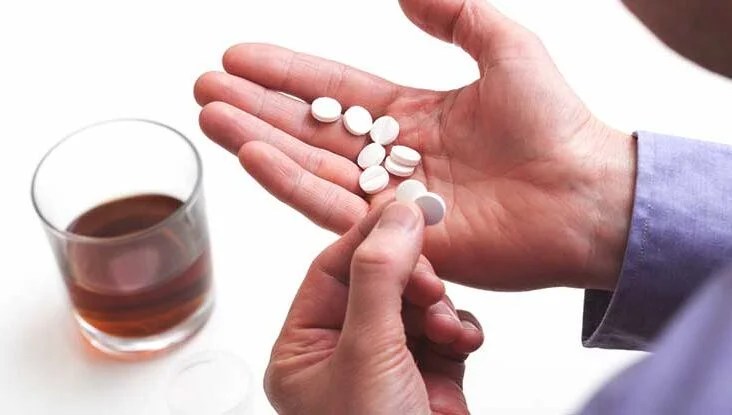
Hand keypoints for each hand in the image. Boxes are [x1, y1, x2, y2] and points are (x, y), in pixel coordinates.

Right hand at [194, 0, 635, 290]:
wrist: (585, 194)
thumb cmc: (556, 123)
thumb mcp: (506, 46)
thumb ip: (456, 14)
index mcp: (412, 115)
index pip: (335, 89)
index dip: (288, 71)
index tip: (240, 55)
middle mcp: (393, 157)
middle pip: (310, 128)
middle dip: (256, 106)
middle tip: (206, 88)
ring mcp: (390, 199)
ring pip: (311, 166)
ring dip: (258, 140)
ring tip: (211, 115)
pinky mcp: (393, 235)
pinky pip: (334, 206)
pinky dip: (291, 182)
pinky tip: (253, 156)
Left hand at [265, 202, 483, 413]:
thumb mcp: (367, 356)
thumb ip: (378, 279)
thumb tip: (396, 217)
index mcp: (305, 348)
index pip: (333, 270)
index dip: (370, 237)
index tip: (406, 210)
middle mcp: (344, 353)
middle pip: (380, 282)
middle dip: (411, 278)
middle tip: (431, 279)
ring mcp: (390, 365)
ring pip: (419, 304)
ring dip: (440, 308)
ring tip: (447, 329)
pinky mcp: (431, 378)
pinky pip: (447, 333)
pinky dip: (461, 331)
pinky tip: (462, 343)